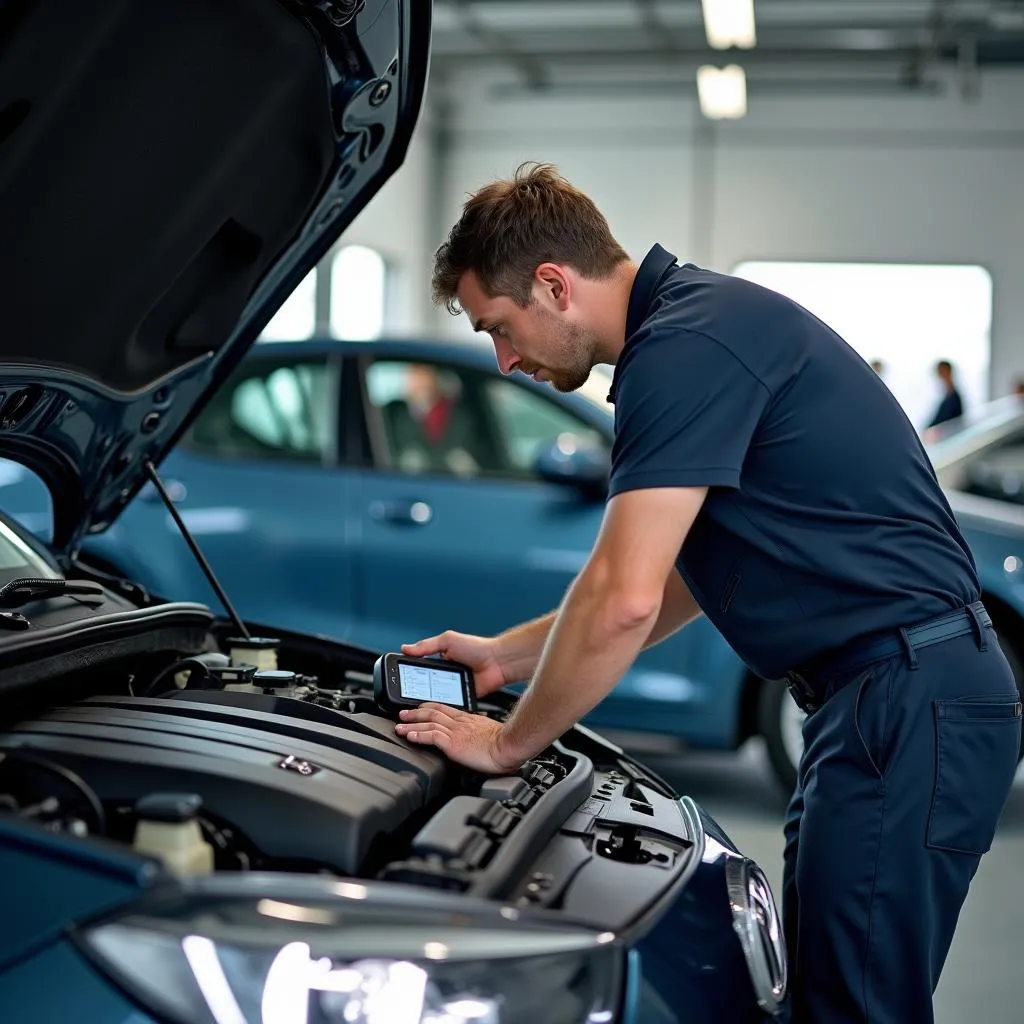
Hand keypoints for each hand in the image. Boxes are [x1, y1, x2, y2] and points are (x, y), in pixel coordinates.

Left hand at [395, 704, 525, 773]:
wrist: (508, 746)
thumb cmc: (504, 743)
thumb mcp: (488, 732)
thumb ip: (477, 732)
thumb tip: (475, 738)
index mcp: (468, 719)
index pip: (444, 708)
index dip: (429, 707)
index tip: (419, 708)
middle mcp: (459, 723)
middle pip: (433, 712)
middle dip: (415, 712)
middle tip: (403, 714)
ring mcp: (455, 732)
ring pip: (428, 722)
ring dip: (412, 724)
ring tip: (400, 726)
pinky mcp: (453, 743)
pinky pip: (431, 736)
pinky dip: (418, 735)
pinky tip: (410, 736)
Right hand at [401, 631, 507, 697]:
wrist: (498, 662)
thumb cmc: (477, 648)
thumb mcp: (448, 640)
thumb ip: (426, 645)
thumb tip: (406, 648)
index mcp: (441, 662)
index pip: (421, 670)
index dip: (410, 676)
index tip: (399, 680)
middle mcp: (446, 676)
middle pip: (426, 686)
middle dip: (416, 691)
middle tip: (405, 695)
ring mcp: (454, 689)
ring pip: (436, 698)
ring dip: (430, 701)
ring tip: (417, 705)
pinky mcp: (463, 699)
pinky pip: (450, 705)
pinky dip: (444, 707)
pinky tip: (437, 708)